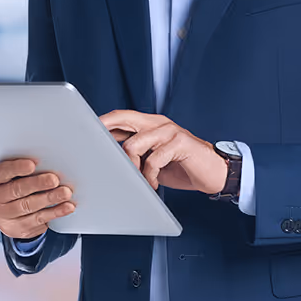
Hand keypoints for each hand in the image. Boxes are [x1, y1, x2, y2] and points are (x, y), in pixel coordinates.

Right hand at [0, 158, 75, 239]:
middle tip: (55, 179)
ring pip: (28, 207)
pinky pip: (38, 221)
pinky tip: (66, 207)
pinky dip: (55, 212)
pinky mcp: (16, 230)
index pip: (2, 172)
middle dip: (38, 184)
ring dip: (50, 199)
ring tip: (65, 193)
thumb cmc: (10, 182)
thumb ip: (21, 167)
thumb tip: (47, 161)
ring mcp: (2, 218)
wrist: (1, 209)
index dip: (17, 168)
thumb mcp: (8, 173)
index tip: (33, 164)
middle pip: (17, 191)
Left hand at [99, 110, 227, 193]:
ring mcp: (169, 131)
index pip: (122, 117)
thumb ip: (137, 153)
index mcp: (150, 124)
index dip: (103, 123)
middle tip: (96, 149)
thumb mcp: (154, 158)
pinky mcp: (180, 142)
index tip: (85, 133)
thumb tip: (110, 158)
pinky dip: (150, 175)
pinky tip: (154, 184)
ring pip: (134, 143)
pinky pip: (154, 159)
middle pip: (124, 118)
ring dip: (131, 166)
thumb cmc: (182, 166)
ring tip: (140, 180)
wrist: (214, 172)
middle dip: (105, 130)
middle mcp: (158, 123)